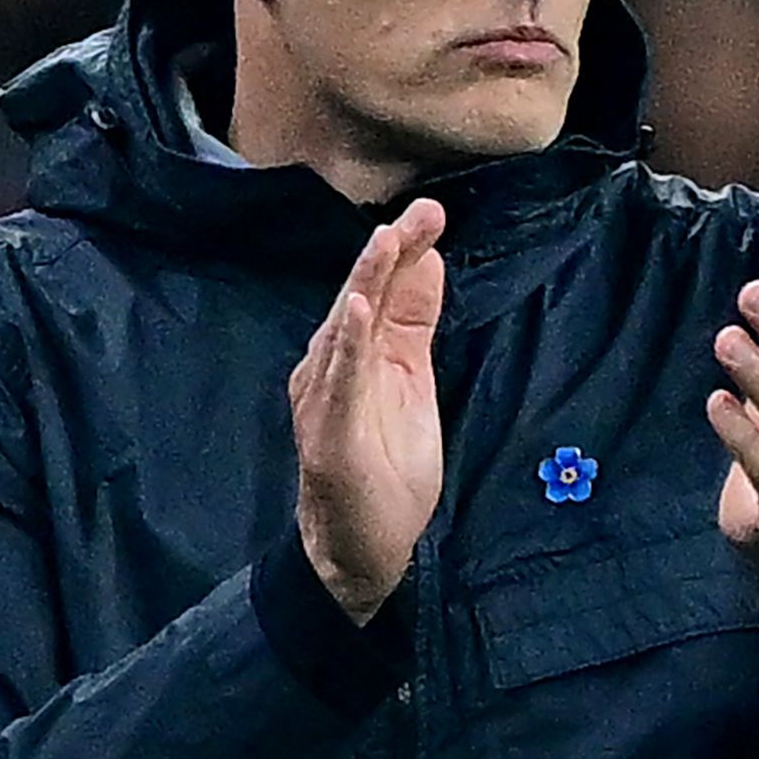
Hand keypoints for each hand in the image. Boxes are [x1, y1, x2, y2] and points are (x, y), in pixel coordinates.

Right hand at [288, 199, 447, 623]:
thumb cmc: (386, 466)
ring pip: (345, 329)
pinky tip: (357, 312)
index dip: (405, 250)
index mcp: (356, 353)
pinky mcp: (328, 433)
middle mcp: (332, 367)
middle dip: (391, 252)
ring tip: (387, 241)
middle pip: (361, 297)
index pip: (381, 289)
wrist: (362, 547)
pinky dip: (348, 345)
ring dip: (366, 283)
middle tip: (422, 211)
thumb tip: (429, 260)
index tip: (433, 212)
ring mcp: (325, 398)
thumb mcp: (413, 381)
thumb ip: (413, 324)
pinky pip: (338, 382)